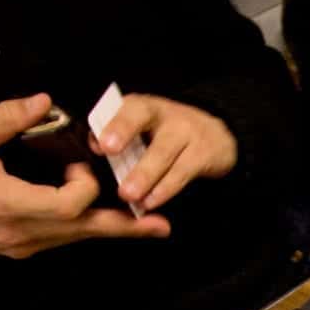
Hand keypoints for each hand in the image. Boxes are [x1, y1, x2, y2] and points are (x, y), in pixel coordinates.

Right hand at [0, 94, 169, 258]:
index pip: (67, 206)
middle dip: (123, 225)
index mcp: (6, 204)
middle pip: (82, 230)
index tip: (77, 162)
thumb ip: (4, 120)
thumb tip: (42, 101)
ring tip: (148, 224)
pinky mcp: (20, 248)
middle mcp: (19, 232)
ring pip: (75, 238)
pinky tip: (105, 220)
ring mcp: (20, 245)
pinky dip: (84, 227)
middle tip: (160, 225)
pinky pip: (61, 239)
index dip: (84, 185)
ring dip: (109, 228)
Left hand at [92, 93, 237, 211]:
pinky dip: (165, 189)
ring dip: (144, 174)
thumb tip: (93, 145)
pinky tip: (151, 202)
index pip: (127, 107)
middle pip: (143, 119)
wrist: (216, 137)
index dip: (114, 123)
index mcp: (143, 106)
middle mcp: (165, 113)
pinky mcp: (203, 154)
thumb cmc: (166, 136)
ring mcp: (187, 132)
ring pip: (162, 152)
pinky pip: (182, 173)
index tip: (101, 143)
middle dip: (124, 135)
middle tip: (108, 151)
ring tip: (128, 195)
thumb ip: (117, 135)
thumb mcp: (143, 129)